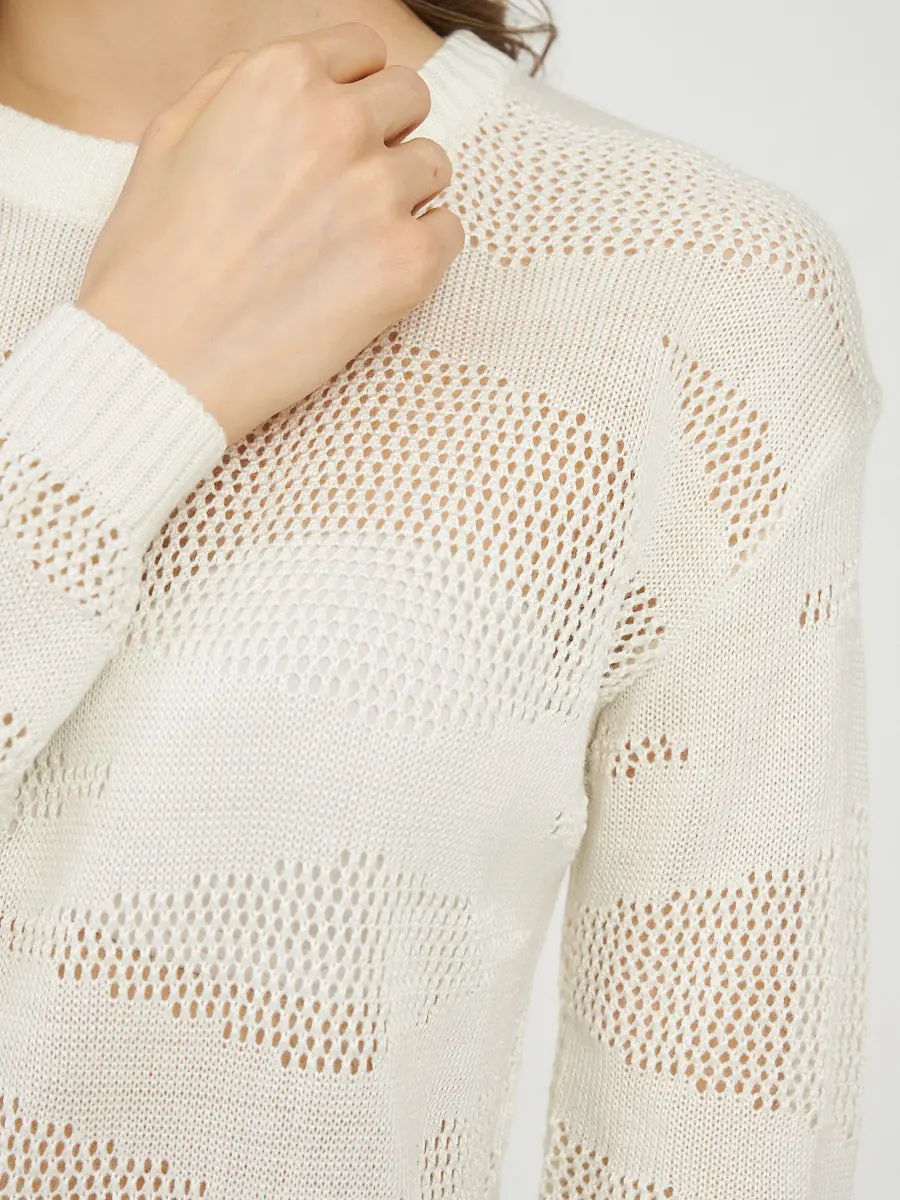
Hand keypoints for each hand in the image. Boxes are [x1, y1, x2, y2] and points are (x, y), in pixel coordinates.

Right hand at [75, 21, 463, 444]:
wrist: (162, 361)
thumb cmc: (153, 259)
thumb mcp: (172, 136)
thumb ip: (242, 85)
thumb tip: (303, 73)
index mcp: (281, 79)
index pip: (365, 51)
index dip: (354, 89)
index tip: (341, 128)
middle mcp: (340, 123)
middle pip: (411, 99)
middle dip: (385, 134)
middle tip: (346, 189)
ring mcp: (380, 194)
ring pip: (434, 167)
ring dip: (403, 194)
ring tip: (350, 241)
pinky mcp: (409, 263)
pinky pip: (449, 232)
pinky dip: (421, 250)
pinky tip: (372, 275)